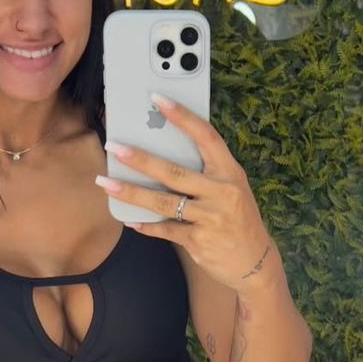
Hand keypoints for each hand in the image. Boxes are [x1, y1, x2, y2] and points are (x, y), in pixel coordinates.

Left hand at [97, 94, 275, 289]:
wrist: (255, 262)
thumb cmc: (238, 218)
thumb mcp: (232, 189)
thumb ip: (207, 172)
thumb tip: (165, 153)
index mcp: (230, 173)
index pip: (206, 137)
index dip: (182, 116)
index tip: (158, 99)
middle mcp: (222, 193)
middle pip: (174, 172)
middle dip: (140, 159)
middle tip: (114, 147)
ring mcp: (210, 219)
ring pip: (163, 202)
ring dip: (131, 192)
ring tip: (106, 183)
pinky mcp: (199, 242)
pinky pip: (165, 230)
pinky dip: (146, 225)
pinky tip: (130, 220)